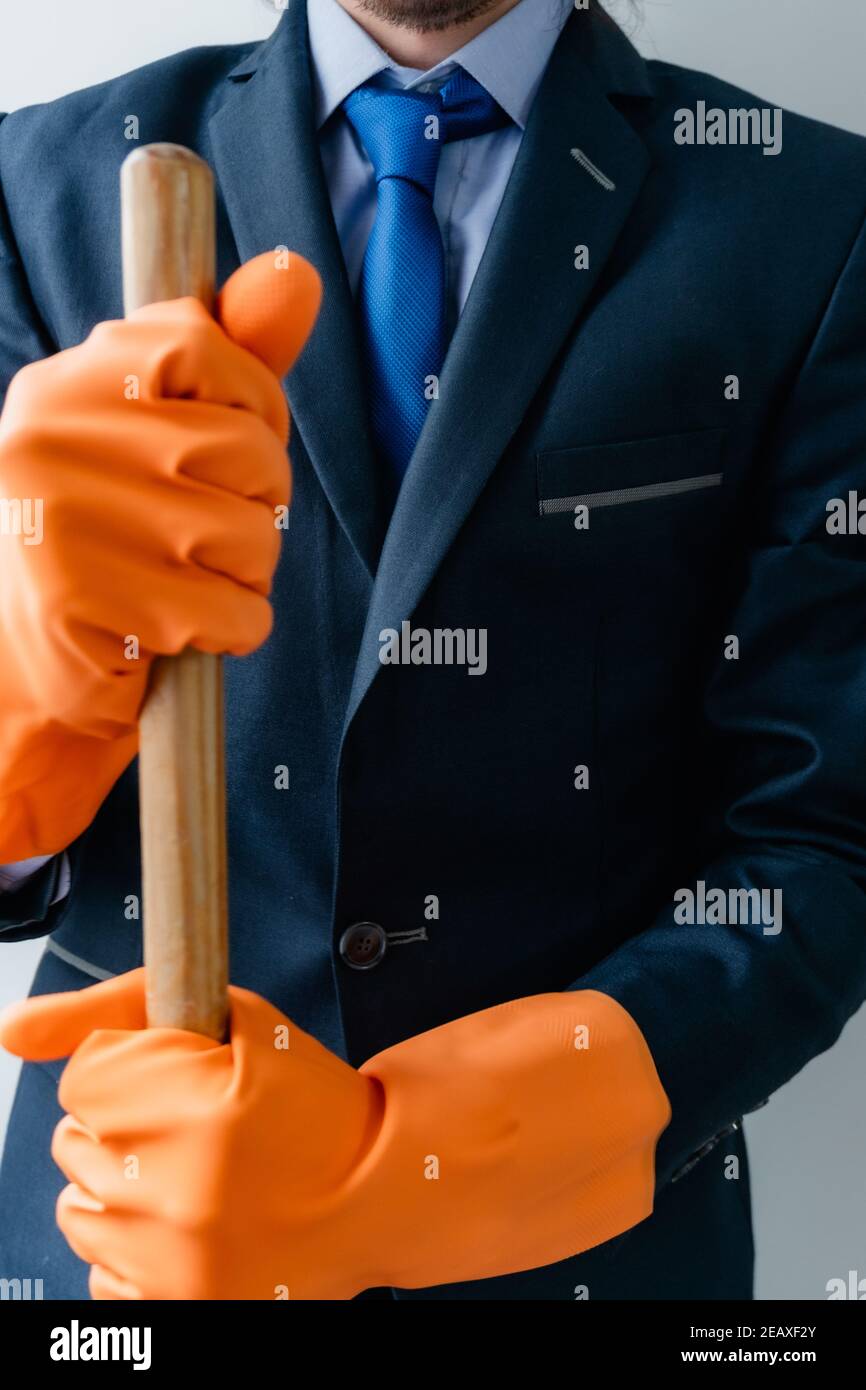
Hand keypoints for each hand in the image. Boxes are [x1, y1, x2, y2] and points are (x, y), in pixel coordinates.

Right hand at [0, 253, 320, 859]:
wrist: (34, 669)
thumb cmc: (120, 541)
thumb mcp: (169, 434)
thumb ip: (236, 358)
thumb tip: (296, 274)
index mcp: (64, 384)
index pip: (202, 343)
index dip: (250, 406)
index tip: (226, 451)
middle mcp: (49, 438)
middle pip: (247, 449)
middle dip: (256, 504)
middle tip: (199, 536)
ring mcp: (62, 521)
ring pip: (252, 536)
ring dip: (246, 575)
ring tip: (185, 582)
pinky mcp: (88, 606)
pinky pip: (238, 613)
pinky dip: (232, 632)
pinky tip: (179, 630)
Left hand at [0, 971, 669, 1299]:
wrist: (380, 1190)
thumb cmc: (315, 1103)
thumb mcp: (235, 1022)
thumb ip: (119, 1009)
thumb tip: (13, 1027)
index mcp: (201, 1111)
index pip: (86, 1076)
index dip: (133, 1064)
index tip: (176, 1074)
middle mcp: (181, 1194)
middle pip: (75, 1139)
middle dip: (125, 1120)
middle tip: (191, 1123)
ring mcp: (176, 1262)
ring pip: (78, 1205)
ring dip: (122, 1182)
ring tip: (187, 1172)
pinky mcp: (179, 1307)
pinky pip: (99, 1271)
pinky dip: (131, 1244)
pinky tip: (183, 1221)